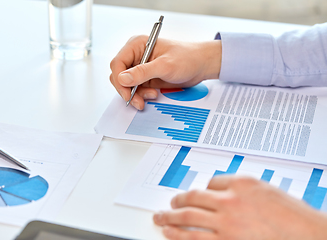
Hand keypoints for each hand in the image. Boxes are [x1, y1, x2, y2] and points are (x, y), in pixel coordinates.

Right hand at [110, 35, 221, 109]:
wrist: (200, 65)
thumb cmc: (187, 58)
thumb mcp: (165, 66)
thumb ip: (143, 72)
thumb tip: (122, 78)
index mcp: (137, 45)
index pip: (117, 63)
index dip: (119, 79)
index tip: (127, 92)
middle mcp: (135, 55)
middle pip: (119, 76)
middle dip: (127, 90)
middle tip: (138, 101)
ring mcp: (140, 67)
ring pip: (126, 85)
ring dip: (135, 94)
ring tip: (151, 96)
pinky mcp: (145, 77)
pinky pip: (135, 89)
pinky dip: (141, 95)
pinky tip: (153, 95)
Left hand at [153, 175, 326, 239]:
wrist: (311, 237)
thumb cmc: (296, 218)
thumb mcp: (269, 193)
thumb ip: (244, 191)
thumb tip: (226, 192)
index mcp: (242, 184)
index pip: (211, 181)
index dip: (202, 188)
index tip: (196, 193)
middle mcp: (230, 201)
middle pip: (194, 197)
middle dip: (178, 201)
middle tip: (169, 203)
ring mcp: (226, 224)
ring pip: (188, 218)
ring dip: (170, 218)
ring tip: (161, 218)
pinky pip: (194, 239)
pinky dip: (179, 237)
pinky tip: (170, 235)